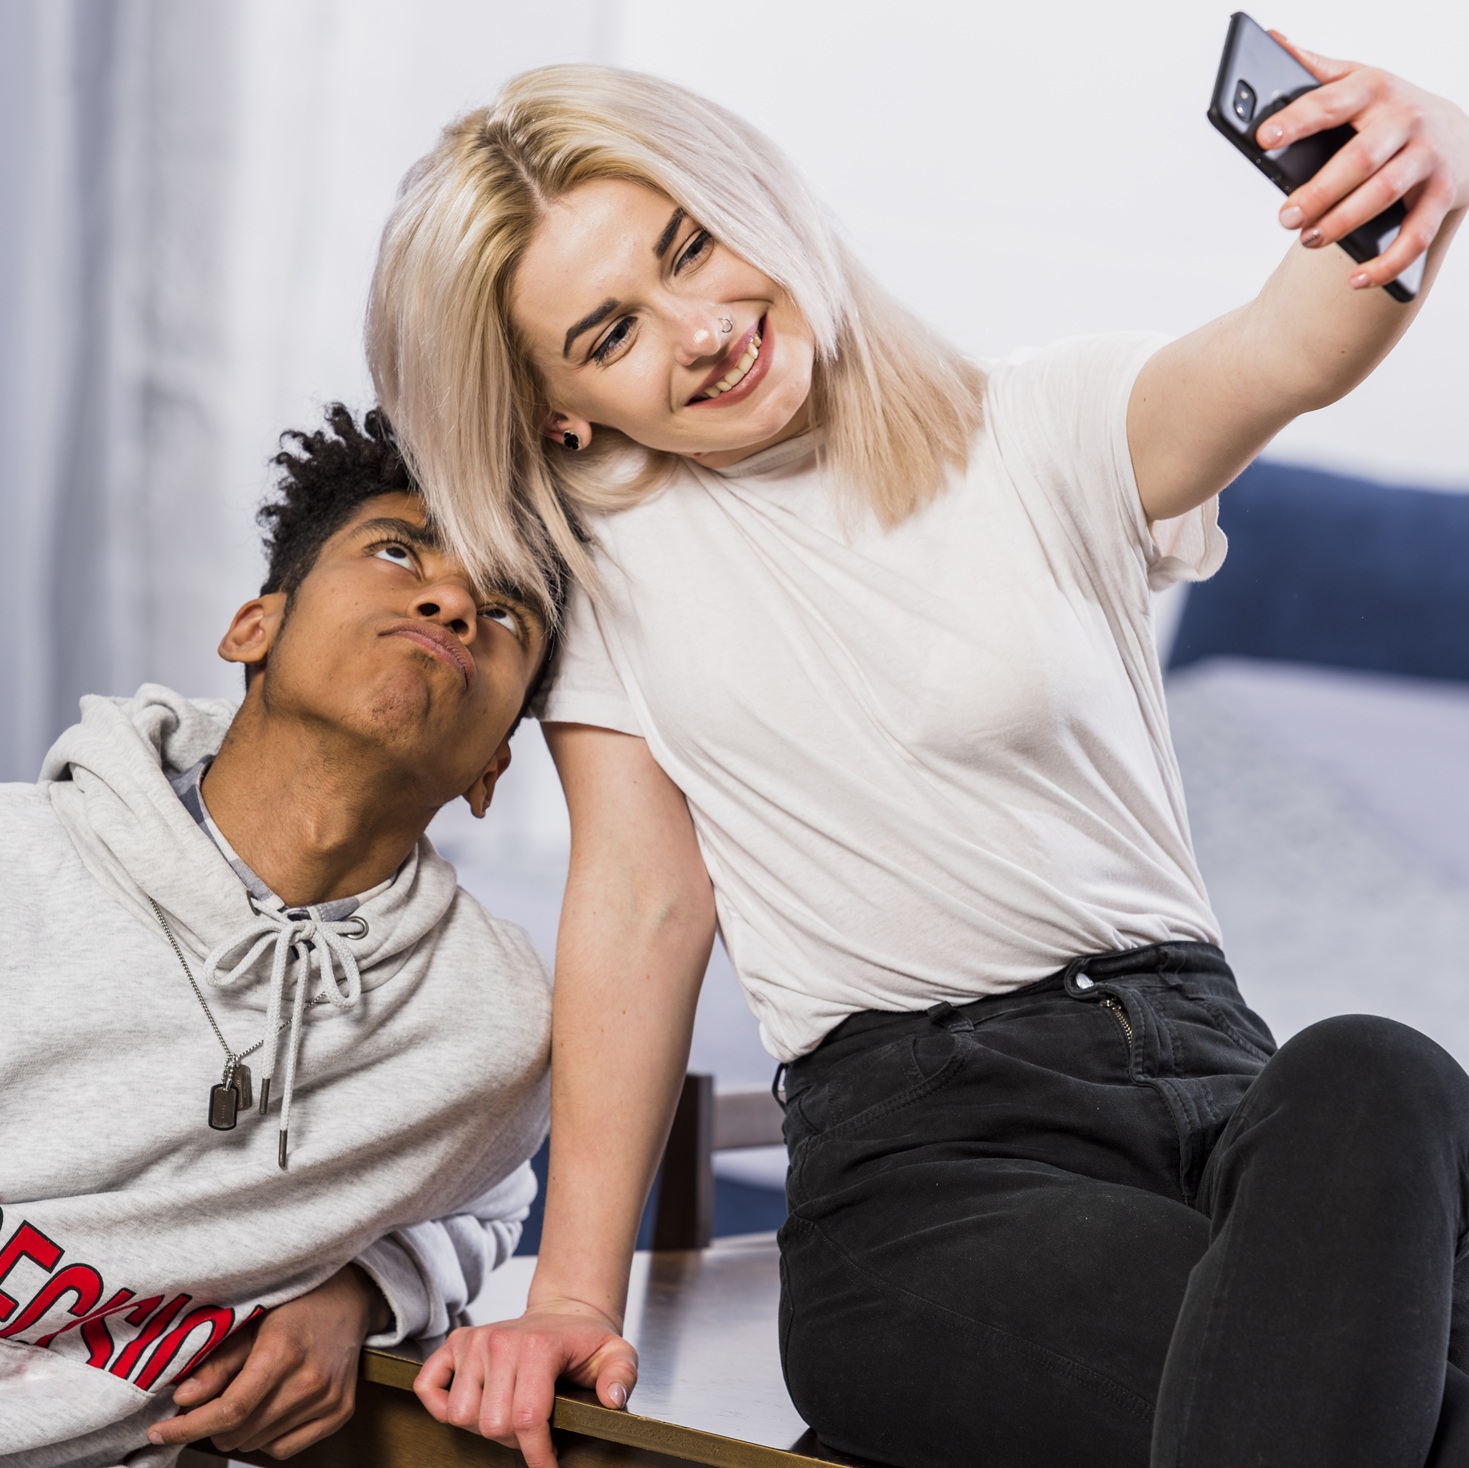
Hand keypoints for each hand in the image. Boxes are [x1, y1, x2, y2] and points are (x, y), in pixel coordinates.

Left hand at [147, 1264, 389, 1457]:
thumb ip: (218, 1362)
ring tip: (244, 1399)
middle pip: (240, 1432)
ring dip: (240, 1431)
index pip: (230, 1410)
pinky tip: (268, 1410)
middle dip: (213, 1425)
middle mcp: (310, 1380)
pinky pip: (286, 1449)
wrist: (350, 1297)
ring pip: (259, 1444)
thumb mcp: (252, 1319)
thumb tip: (182, 1399)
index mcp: (284, 1352)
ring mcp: (329, 1399)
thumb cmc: (296, 1303)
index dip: (188, 1427)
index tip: (159, 1431)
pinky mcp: (341, 1412)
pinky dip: (267, 1438)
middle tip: (210, 1402)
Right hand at [415, 1302, 638, 1467]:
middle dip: (515, 1442)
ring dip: (483, 1427)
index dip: (538, 1455)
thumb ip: (622, 1375)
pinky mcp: (456, 1343)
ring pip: (460, 1416)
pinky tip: (473, 1407)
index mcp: (538, 1347)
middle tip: (532, 1434)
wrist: (564, 1314)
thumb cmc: (586, 1342)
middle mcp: (500, 1341)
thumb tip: (612, 1399)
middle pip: (492, 1425)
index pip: (527, 1419)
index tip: (549, 1466)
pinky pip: (429, 1385)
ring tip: (508, 1417)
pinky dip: (440, 1406)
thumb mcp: (617, 1354)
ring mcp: (475, 1340)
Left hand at [1258, 34, 1468, 288]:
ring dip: (1343, 223)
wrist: (1460, 134)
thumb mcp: (1358, 82)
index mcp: (1374, 90)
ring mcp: (1427, 159)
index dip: (1298, 119)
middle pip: (1358, 159)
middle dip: (1319, 191)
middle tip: (1285, 218)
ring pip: (1384, 195)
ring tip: (1310, 240)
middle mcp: (1405, 121)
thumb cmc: (1389, 111)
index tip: (1264, 136)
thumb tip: (1271, 41)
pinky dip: (1385, 262)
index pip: (1331, 102)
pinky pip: (1415, 236)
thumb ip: (1315, 70)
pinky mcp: (1443, 196)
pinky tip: (1355, 279)